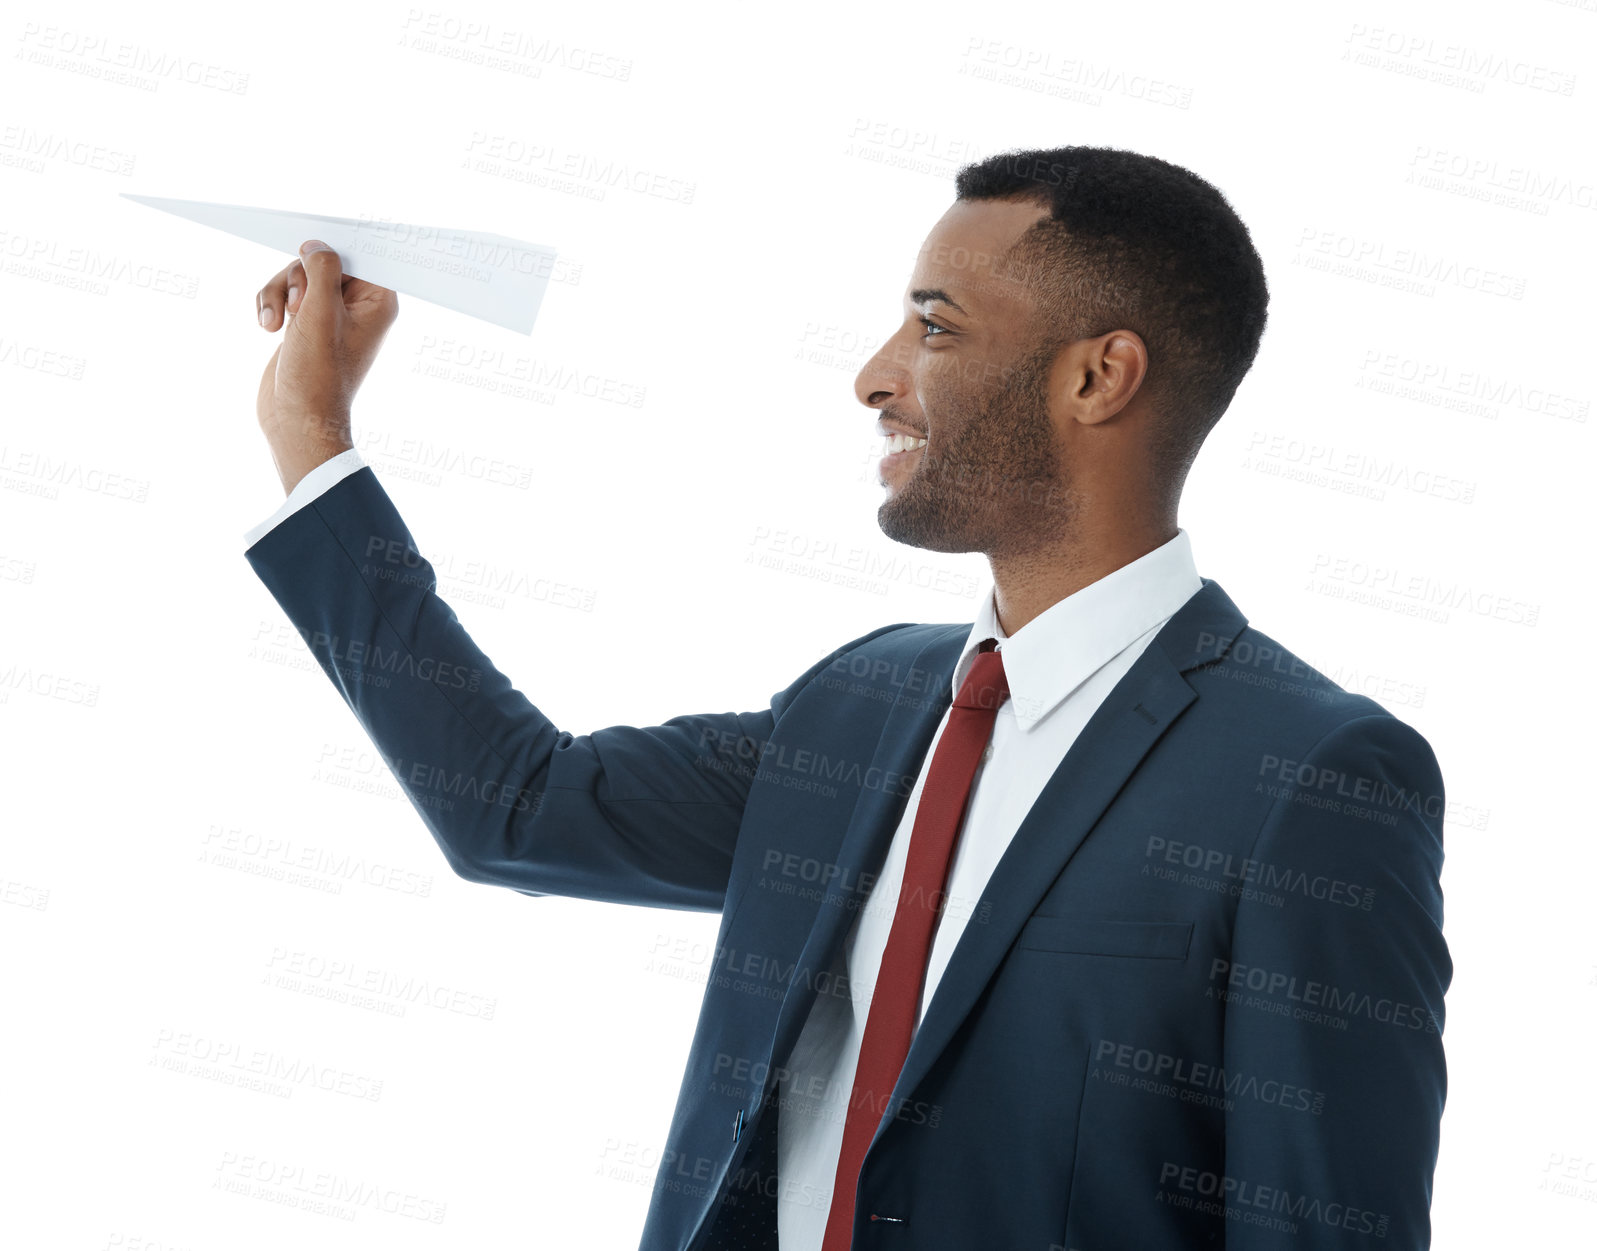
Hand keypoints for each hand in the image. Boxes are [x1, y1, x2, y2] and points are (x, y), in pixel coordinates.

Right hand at [255, 239, 398, 493]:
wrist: (296, 419)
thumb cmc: (316, 375)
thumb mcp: (319, 312)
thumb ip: (321, 270)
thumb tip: (318, 247)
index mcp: (379, 301)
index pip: (364, 253)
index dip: (336, 247)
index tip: (313, 246)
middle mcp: (360, 306)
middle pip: (322, 261)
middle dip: (297, 277)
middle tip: (297, 305)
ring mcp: (331, 315)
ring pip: (298, 277)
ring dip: (278, 292)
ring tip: (275, 323)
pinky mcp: (306, 323)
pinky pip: (284, 294)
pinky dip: (271, 306)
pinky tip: (268, 329)